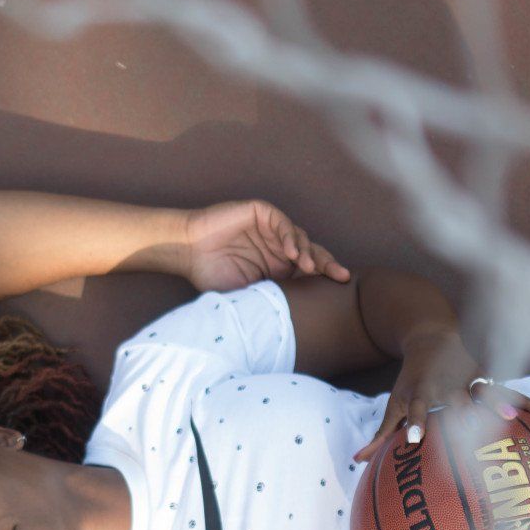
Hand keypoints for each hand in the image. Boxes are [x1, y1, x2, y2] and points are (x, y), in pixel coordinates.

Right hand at [183, 200, 350, 291]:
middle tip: (339, 275)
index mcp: (277, 266)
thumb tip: (297, 316)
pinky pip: (282, 223)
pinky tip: (290, 252)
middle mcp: (277, 246)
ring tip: (308, 267)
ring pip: (300, 237)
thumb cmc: (211, 275)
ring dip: (307, 252)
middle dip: (327, 263)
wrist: (188, 252)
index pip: (308, 269)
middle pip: (311, 252)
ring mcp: (270, 229)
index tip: (341, 286)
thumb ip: (270, 295)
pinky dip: (289, 236)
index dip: (324, 275)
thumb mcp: (246, 293)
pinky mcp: (262, 213)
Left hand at [353, 329, 529, 462]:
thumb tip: (357, 460)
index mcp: (422, 393)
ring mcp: (470, 378)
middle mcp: (447, 385)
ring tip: (513, 419)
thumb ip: (381, 433)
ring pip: (488, 393)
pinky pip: (511, 391)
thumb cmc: (411, 379)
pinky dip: (528, 402)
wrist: (432, 335)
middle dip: (463, 416)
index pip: (417, 408)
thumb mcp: (394, 402)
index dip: (415, 422)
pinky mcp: (490, 374)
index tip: (413, 439)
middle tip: (471, 435)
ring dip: (500, 404)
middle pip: (456, 402)